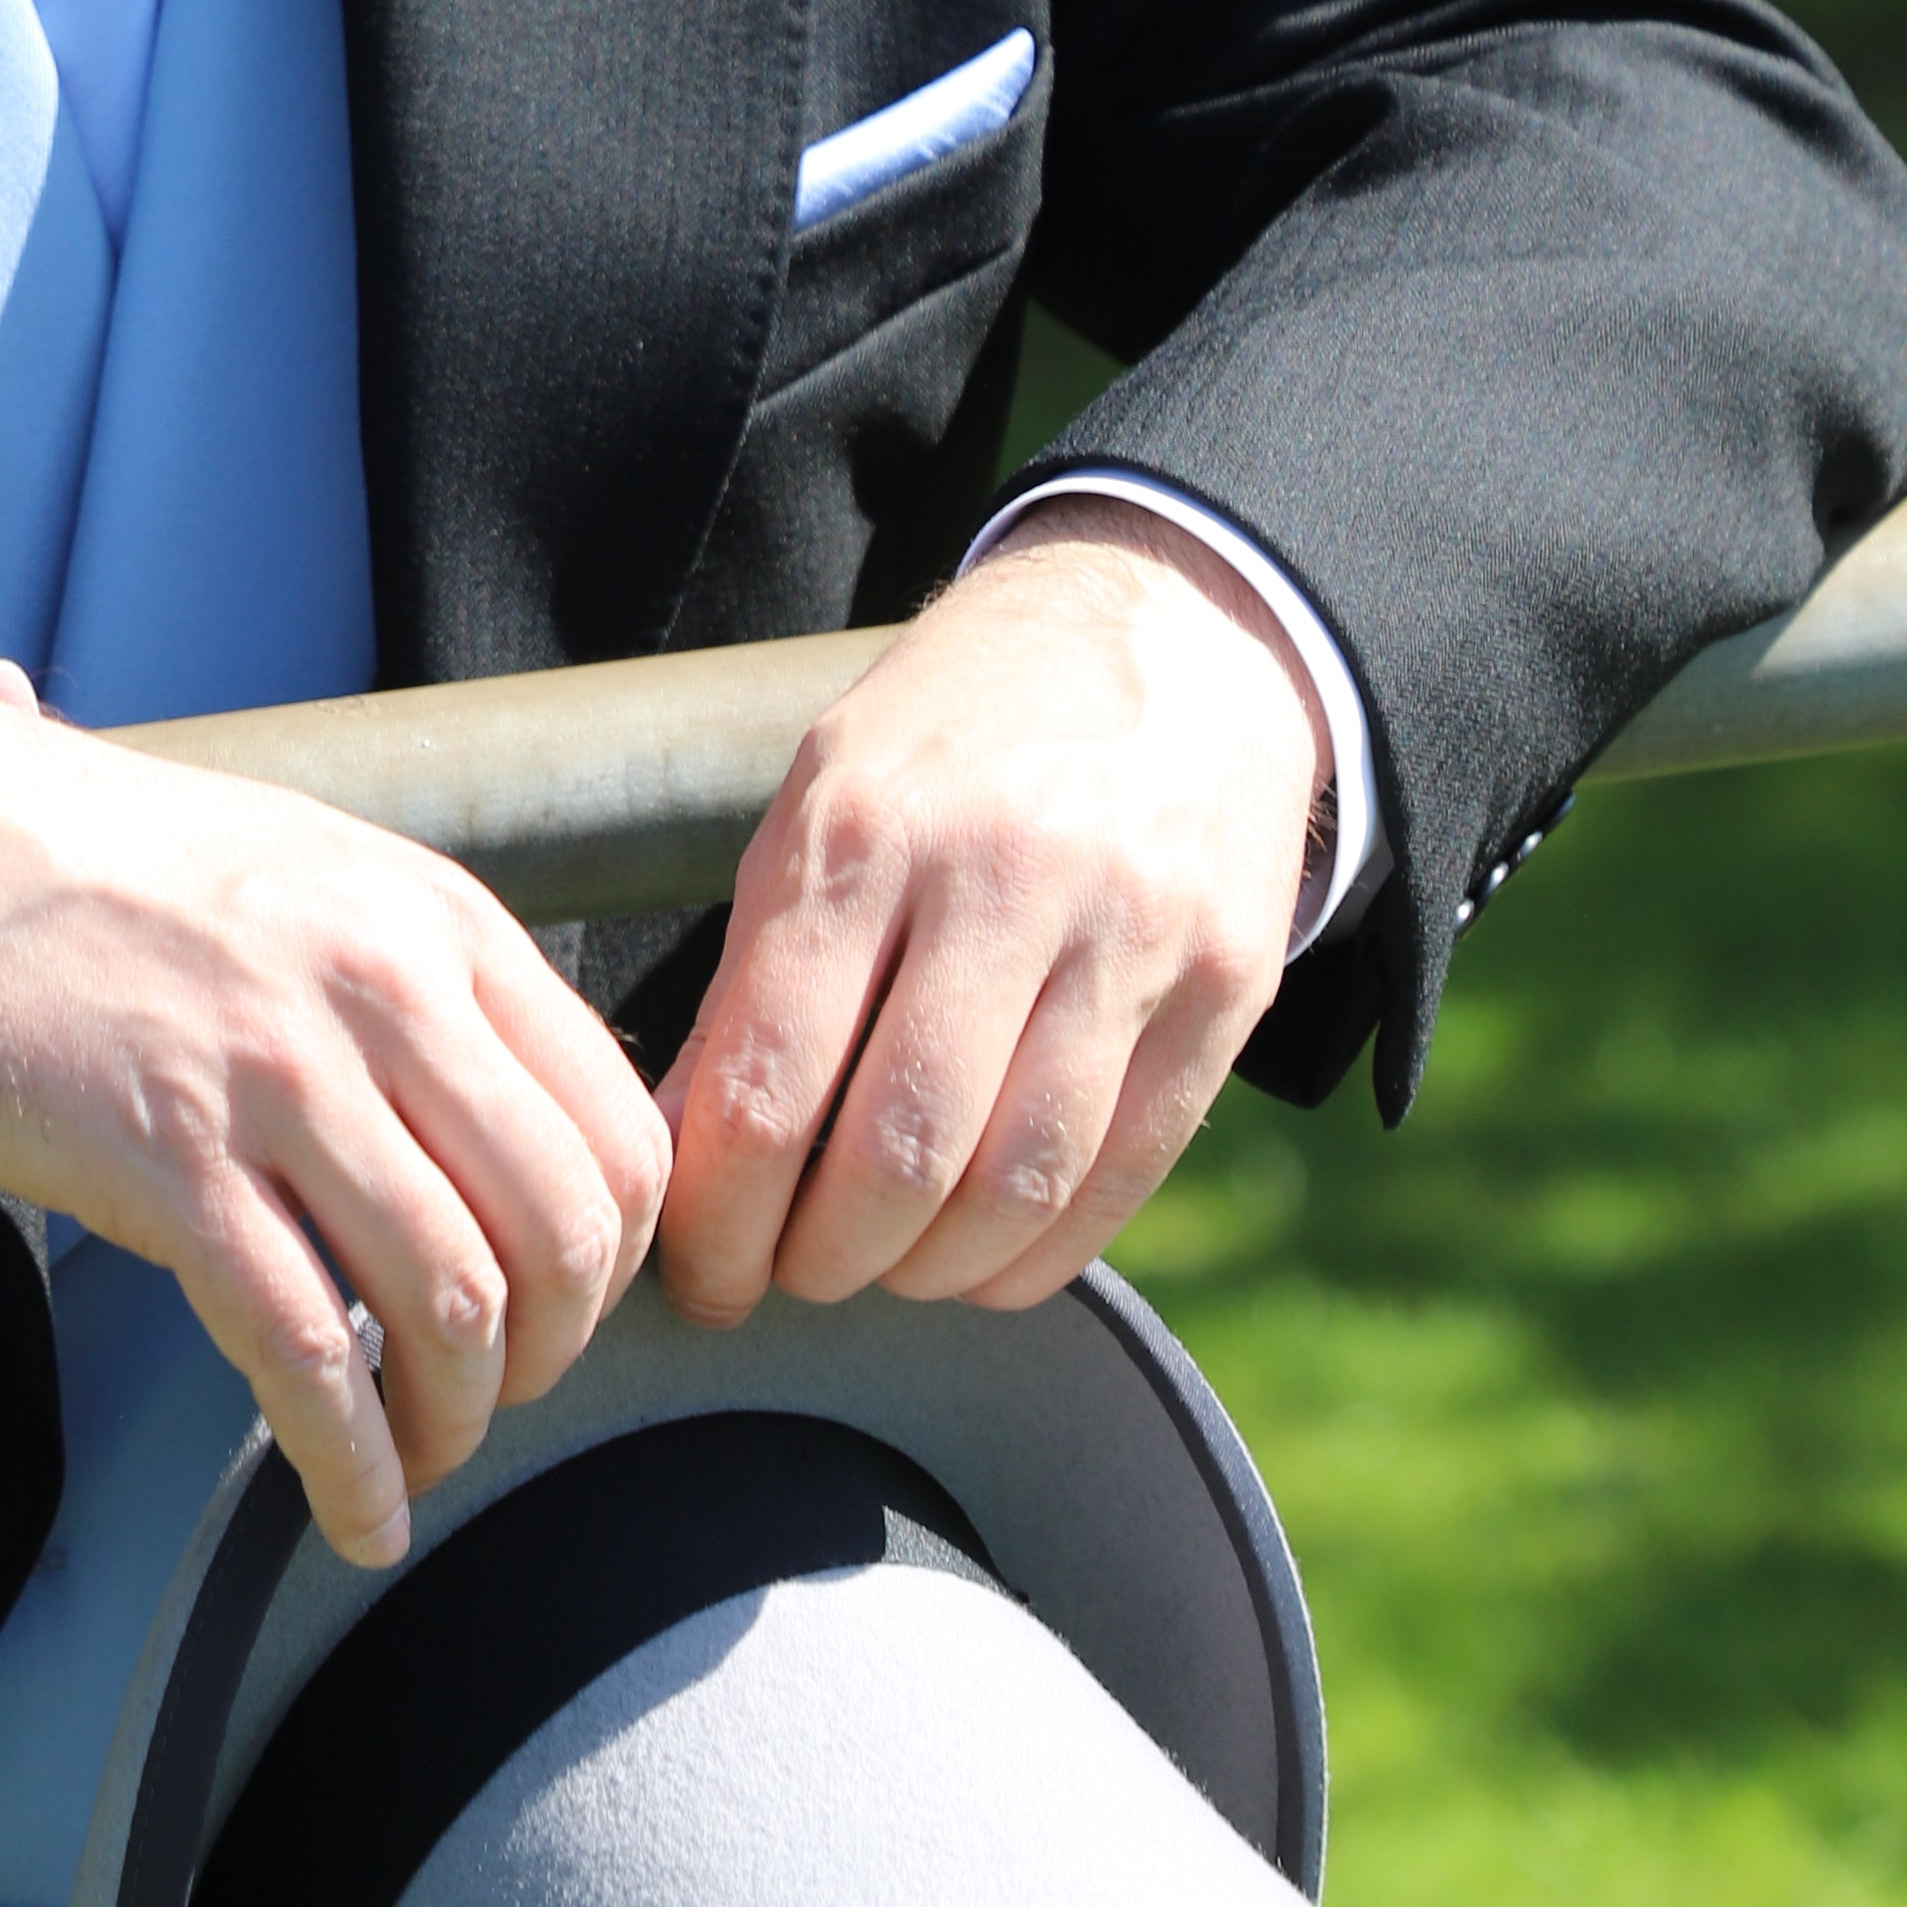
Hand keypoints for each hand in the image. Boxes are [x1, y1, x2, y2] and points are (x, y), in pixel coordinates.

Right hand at [0, 702, 670, 1566]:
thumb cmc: (131, 876)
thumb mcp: (336, 882)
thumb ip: (446, 991)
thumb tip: (539, 1142)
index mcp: (442, 926)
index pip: (621, 1131)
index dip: (621, 1263)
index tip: (574, 1311)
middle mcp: (383, 994)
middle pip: (559, 1233)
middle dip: (555, 1355)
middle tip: (504, 1393)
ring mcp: (277, 1079)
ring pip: (451, 1305)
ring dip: (458, 1420)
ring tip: (424, 1451)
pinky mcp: (170, 1163)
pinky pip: (306, 1353)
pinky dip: (354, 1463)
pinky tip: (360, 1510)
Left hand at [654, 503, 1326, 1324]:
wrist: (1173, 629)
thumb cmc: (955, 738)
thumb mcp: (822, 798)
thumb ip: (753, 973)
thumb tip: (677, 1153)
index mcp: (865, 827)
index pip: (771, 1084)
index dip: (723, 1221)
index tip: (702, 1274)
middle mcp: (1000, 877)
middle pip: (898, 1159)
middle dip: (824, 1261)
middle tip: (791, 1277)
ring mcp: (1130, 931)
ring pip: (1016, 1186)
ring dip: (929, 1272)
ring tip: (884, 1267)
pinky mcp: (1229, 982)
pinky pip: (1123, 1174)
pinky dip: (1040, 1254)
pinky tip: (985, 1260)